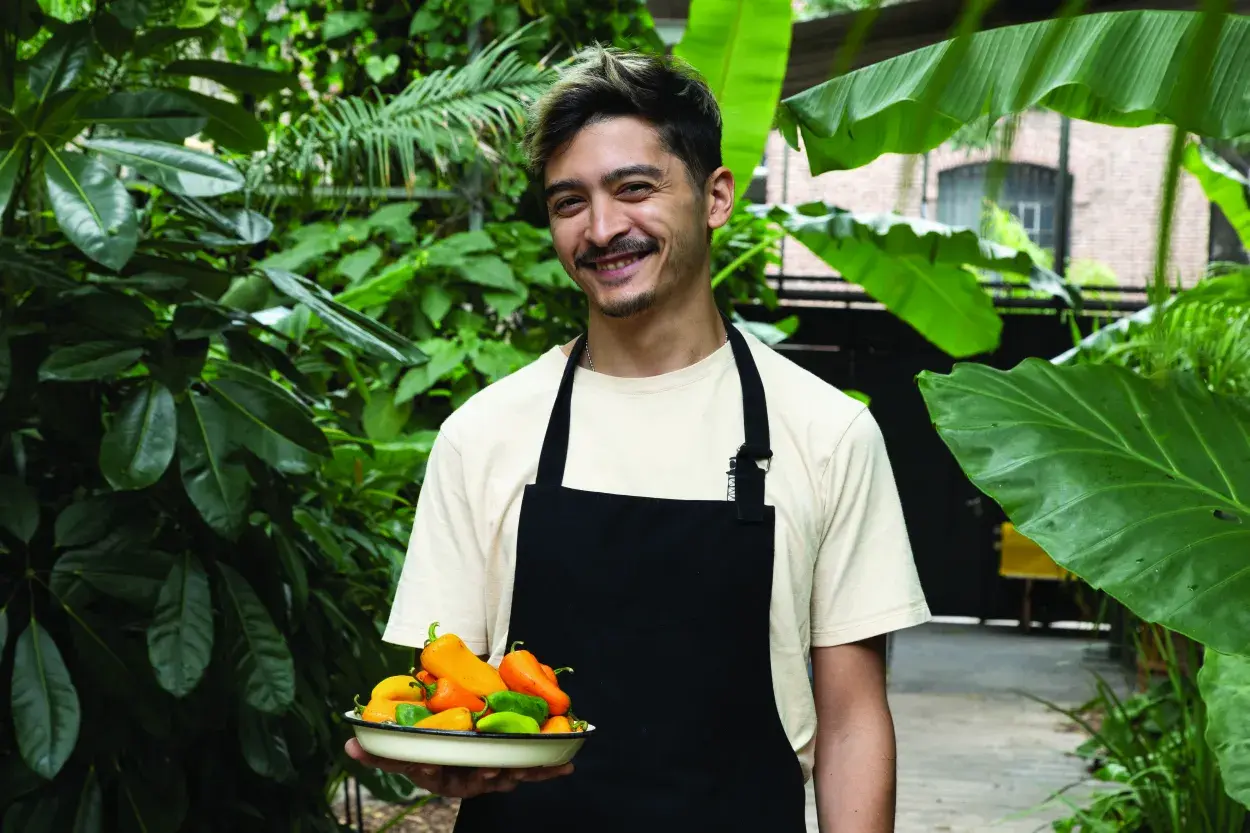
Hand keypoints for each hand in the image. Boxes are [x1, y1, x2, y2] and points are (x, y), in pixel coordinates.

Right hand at [344, 738, 573, 797]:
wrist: (456, 733)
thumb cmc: (430, 742)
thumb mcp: (404, 747)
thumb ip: (379, 749)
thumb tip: (349, 743)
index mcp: (439, 775)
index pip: (436, 777)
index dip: (445, 773)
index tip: (451, 766)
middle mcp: (466, 779)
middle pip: (478, 780)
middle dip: (489, 776)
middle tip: (495, 768)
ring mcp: (490, 775)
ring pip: (509, 775)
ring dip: (526, 772)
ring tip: (544, 768)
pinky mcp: (510, 766)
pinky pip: (530, 769)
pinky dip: (548, 769)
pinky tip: (568, 765)